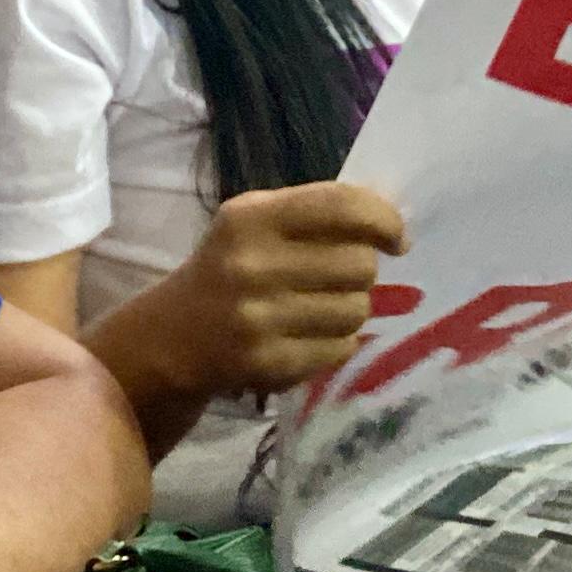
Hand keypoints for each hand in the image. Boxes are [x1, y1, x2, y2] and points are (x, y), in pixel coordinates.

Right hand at [96, 181, 407, 412]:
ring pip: (356, 310)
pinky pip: (341, 348)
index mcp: (251, 218)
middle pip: (359, 264)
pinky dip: (337, 342)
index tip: (398, 238)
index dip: (384, 219)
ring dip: (351, 307)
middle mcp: (252, 265)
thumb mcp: (256, 222)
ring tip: (321, 307)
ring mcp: (259, 319)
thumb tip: (393, 221)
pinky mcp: (270, 364)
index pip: (342, 207)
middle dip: (362, 270)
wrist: (174, 336)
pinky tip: (309, 335)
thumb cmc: (229, 267)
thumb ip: (316, 213)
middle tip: (340, 276)